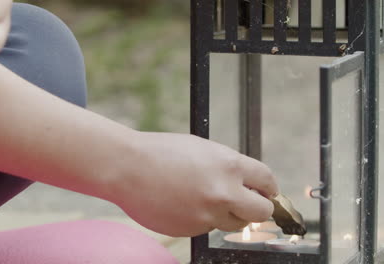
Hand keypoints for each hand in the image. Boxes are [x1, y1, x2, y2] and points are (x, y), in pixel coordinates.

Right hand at [112, 132, 277, 236]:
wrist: (128, 168)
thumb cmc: (161, 152)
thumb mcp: (202, 149)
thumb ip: (227, 167)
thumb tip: (244, 182)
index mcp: (229, 165)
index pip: (267, 181)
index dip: (269, 188)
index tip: (267, 192)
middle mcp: (224, 192)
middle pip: (261, 211)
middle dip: (257, 207)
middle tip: (247, 203)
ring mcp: (208, 214)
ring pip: (234, 223)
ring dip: (227, 214)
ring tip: (205, 199)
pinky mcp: (191, 230)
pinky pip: (207, 227)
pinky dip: (201, 219)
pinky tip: (183, 204)